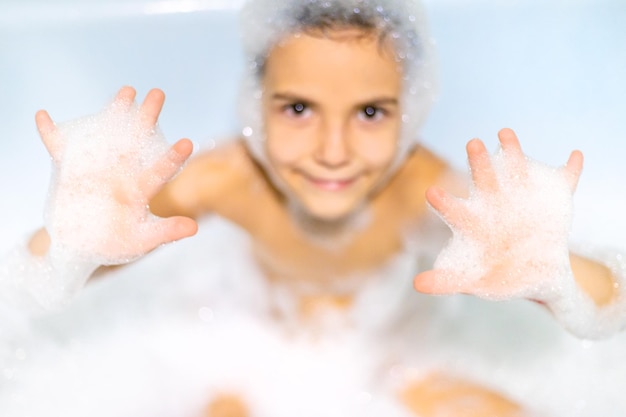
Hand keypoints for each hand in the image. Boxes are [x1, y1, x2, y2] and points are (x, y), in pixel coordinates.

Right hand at [36, 86, 196, 264]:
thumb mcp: (141, 240)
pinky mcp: (70, 169)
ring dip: (115, 111)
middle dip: (148, 117)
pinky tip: (43, 117)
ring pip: (106, 134)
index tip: (187, 143)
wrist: (82, 247)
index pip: (159, 170)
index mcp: (140, 189)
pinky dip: (50, 134)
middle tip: (159, 94)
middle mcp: (122, 172)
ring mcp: (96, 168)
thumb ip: (165, 232)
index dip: (172, 158)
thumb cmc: (115, 243)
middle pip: (137, 140)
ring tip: (128, 90)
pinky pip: (59, 148)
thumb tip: (193, 228)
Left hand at [414, 128, 582, 299]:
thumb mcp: (474, 280)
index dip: (444, 202)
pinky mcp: (553, 199)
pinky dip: (571, 170)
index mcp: (474, 223)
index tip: (431, 193)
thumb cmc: (499, 275)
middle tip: (472, 144)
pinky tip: (576, 157)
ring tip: (505, 134)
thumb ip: (446, 281)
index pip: (455, 210)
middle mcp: (495, 203)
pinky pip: (564, 181)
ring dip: (512, 150)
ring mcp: (524, 198)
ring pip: (516, 169)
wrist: (538, 276)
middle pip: (483, 179)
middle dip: (478, 161)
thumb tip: (417, 284)